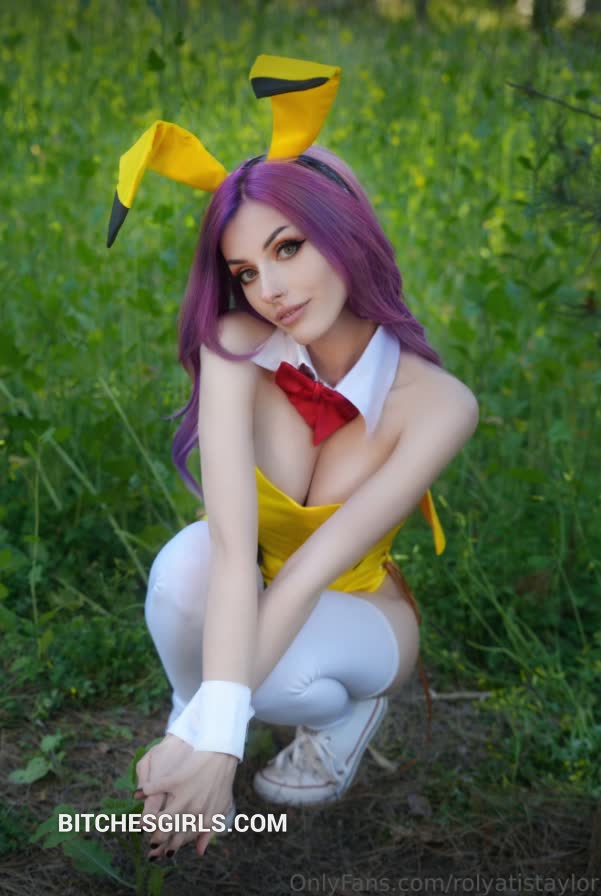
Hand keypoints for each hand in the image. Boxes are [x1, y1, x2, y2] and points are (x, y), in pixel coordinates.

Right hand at [135, 735, 237, 858]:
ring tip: (142, 824)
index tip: (161, 851)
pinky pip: (157, 788)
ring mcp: (185, 796)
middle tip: (150, 842)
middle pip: (170, 834)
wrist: (222, 753)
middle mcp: (194, 811)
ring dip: (149, 823)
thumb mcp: (222, 807)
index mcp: (204, 818)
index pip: (183, 839)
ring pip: (162, 819)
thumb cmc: (222, 781)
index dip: (170, 847)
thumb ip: (210, 831)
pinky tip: (140, 793)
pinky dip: (146, 790)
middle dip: (157, 840)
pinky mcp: (178, 779)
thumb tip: (199, 851)